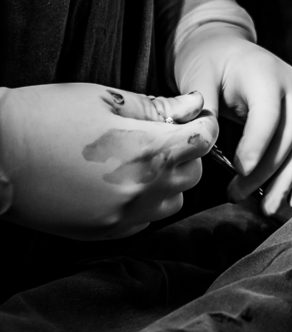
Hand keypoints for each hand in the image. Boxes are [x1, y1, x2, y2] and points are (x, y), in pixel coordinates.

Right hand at [0, 84, 214, 239]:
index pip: (205, 141)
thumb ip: (157, 107)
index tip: (194, 117)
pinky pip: (144, 220)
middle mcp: (142, 190)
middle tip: (165, 135)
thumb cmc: (46, 117)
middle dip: (187, 152)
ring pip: (173, 201)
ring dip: (168, 180)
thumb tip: (193, 104)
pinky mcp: (103, 232)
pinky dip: (144, 202)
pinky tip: (121, 182)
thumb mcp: (106, 99)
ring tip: (141, 160)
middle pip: (193, 174)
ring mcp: (122, 216)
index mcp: (148, 151)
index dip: (204, 124)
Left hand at [174, 27, 291, 213]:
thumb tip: (205, 141)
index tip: (240, 171)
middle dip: (267, 173)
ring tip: (268, 210)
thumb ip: (203, 107)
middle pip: (288, 137)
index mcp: (267, 75)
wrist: (225, 44)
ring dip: (285, 181)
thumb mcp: (198, 75)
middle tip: (238, 196)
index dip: (257, 146)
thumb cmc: (209, 60)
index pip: (269, 116)